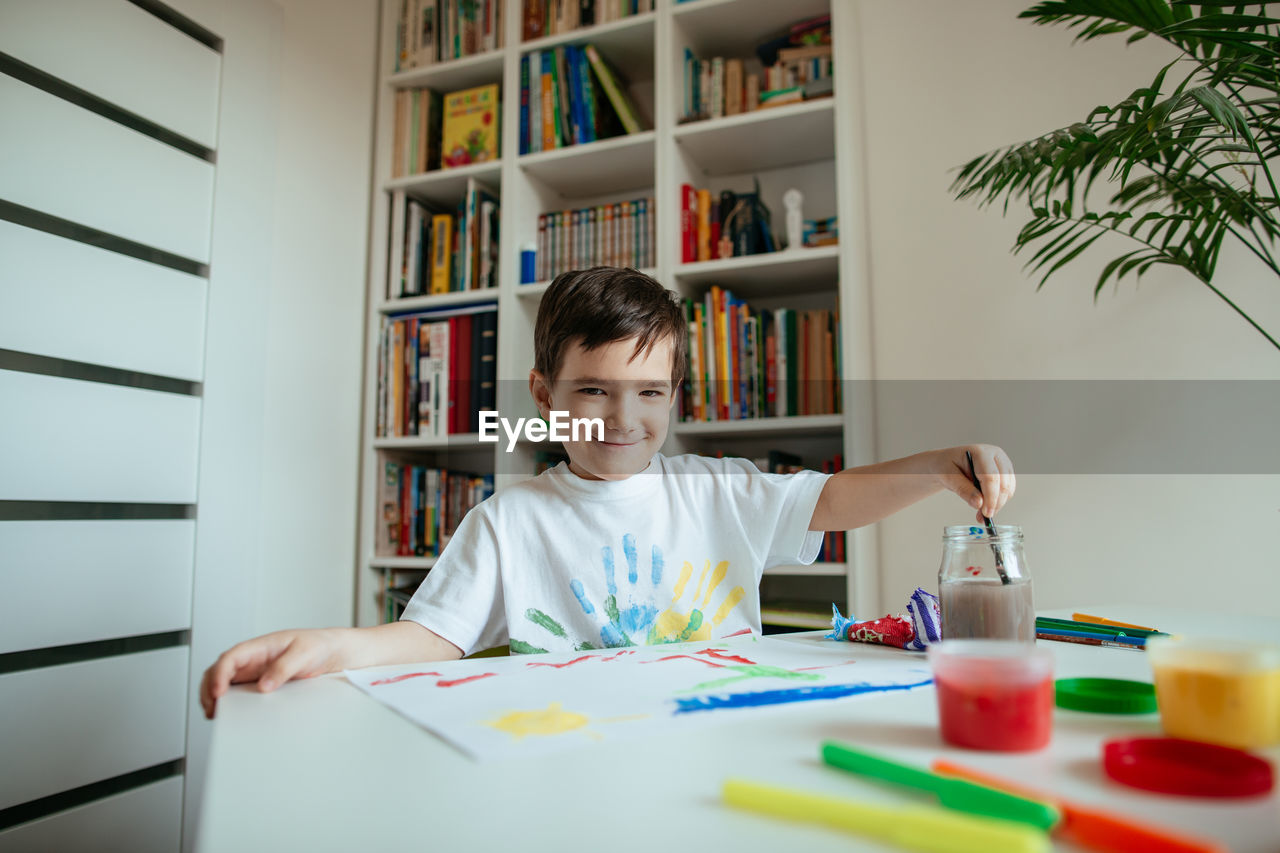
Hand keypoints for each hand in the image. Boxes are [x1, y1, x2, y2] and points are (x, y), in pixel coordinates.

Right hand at [199, 627, 347, 719]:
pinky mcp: (261, 685)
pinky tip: (231, 715)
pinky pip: (239, 693)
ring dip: (215, 697)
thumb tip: (264, 686)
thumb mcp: (304, 653)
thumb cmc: (319, 645)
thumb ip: (284, 668)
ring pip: (224, 683)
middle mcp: (253, 659)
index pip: (230, 658)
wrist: (334, 652)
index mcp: (260, 646)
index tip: (218, 692)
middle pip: (219, 671)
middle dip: (209, 689)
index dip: (219, 674)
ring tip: (216, 715)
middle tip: (212, 709)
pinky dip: (230, 703)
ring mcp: (255, 673)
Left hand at [935, 444, 1015, 519]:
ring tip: (980, 514)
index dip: (990, 497)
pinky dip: (998, 502)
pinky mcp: (1005, 473)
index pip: (991, 477)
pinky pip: (1007, 491)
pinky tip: (985, 507)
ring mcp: (1002, 464)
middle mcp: (996, 456)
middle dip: (994, 504)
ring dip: (997, 505)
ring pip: (1008, 490)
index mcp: (981, 452)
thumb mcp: (948, 477)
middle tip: (982, 517)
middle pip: (1003, 484)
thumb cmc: (946, 466)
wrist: (947, 462)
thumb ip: (963, 489)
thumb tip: (979, 503)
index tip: (986, 513)